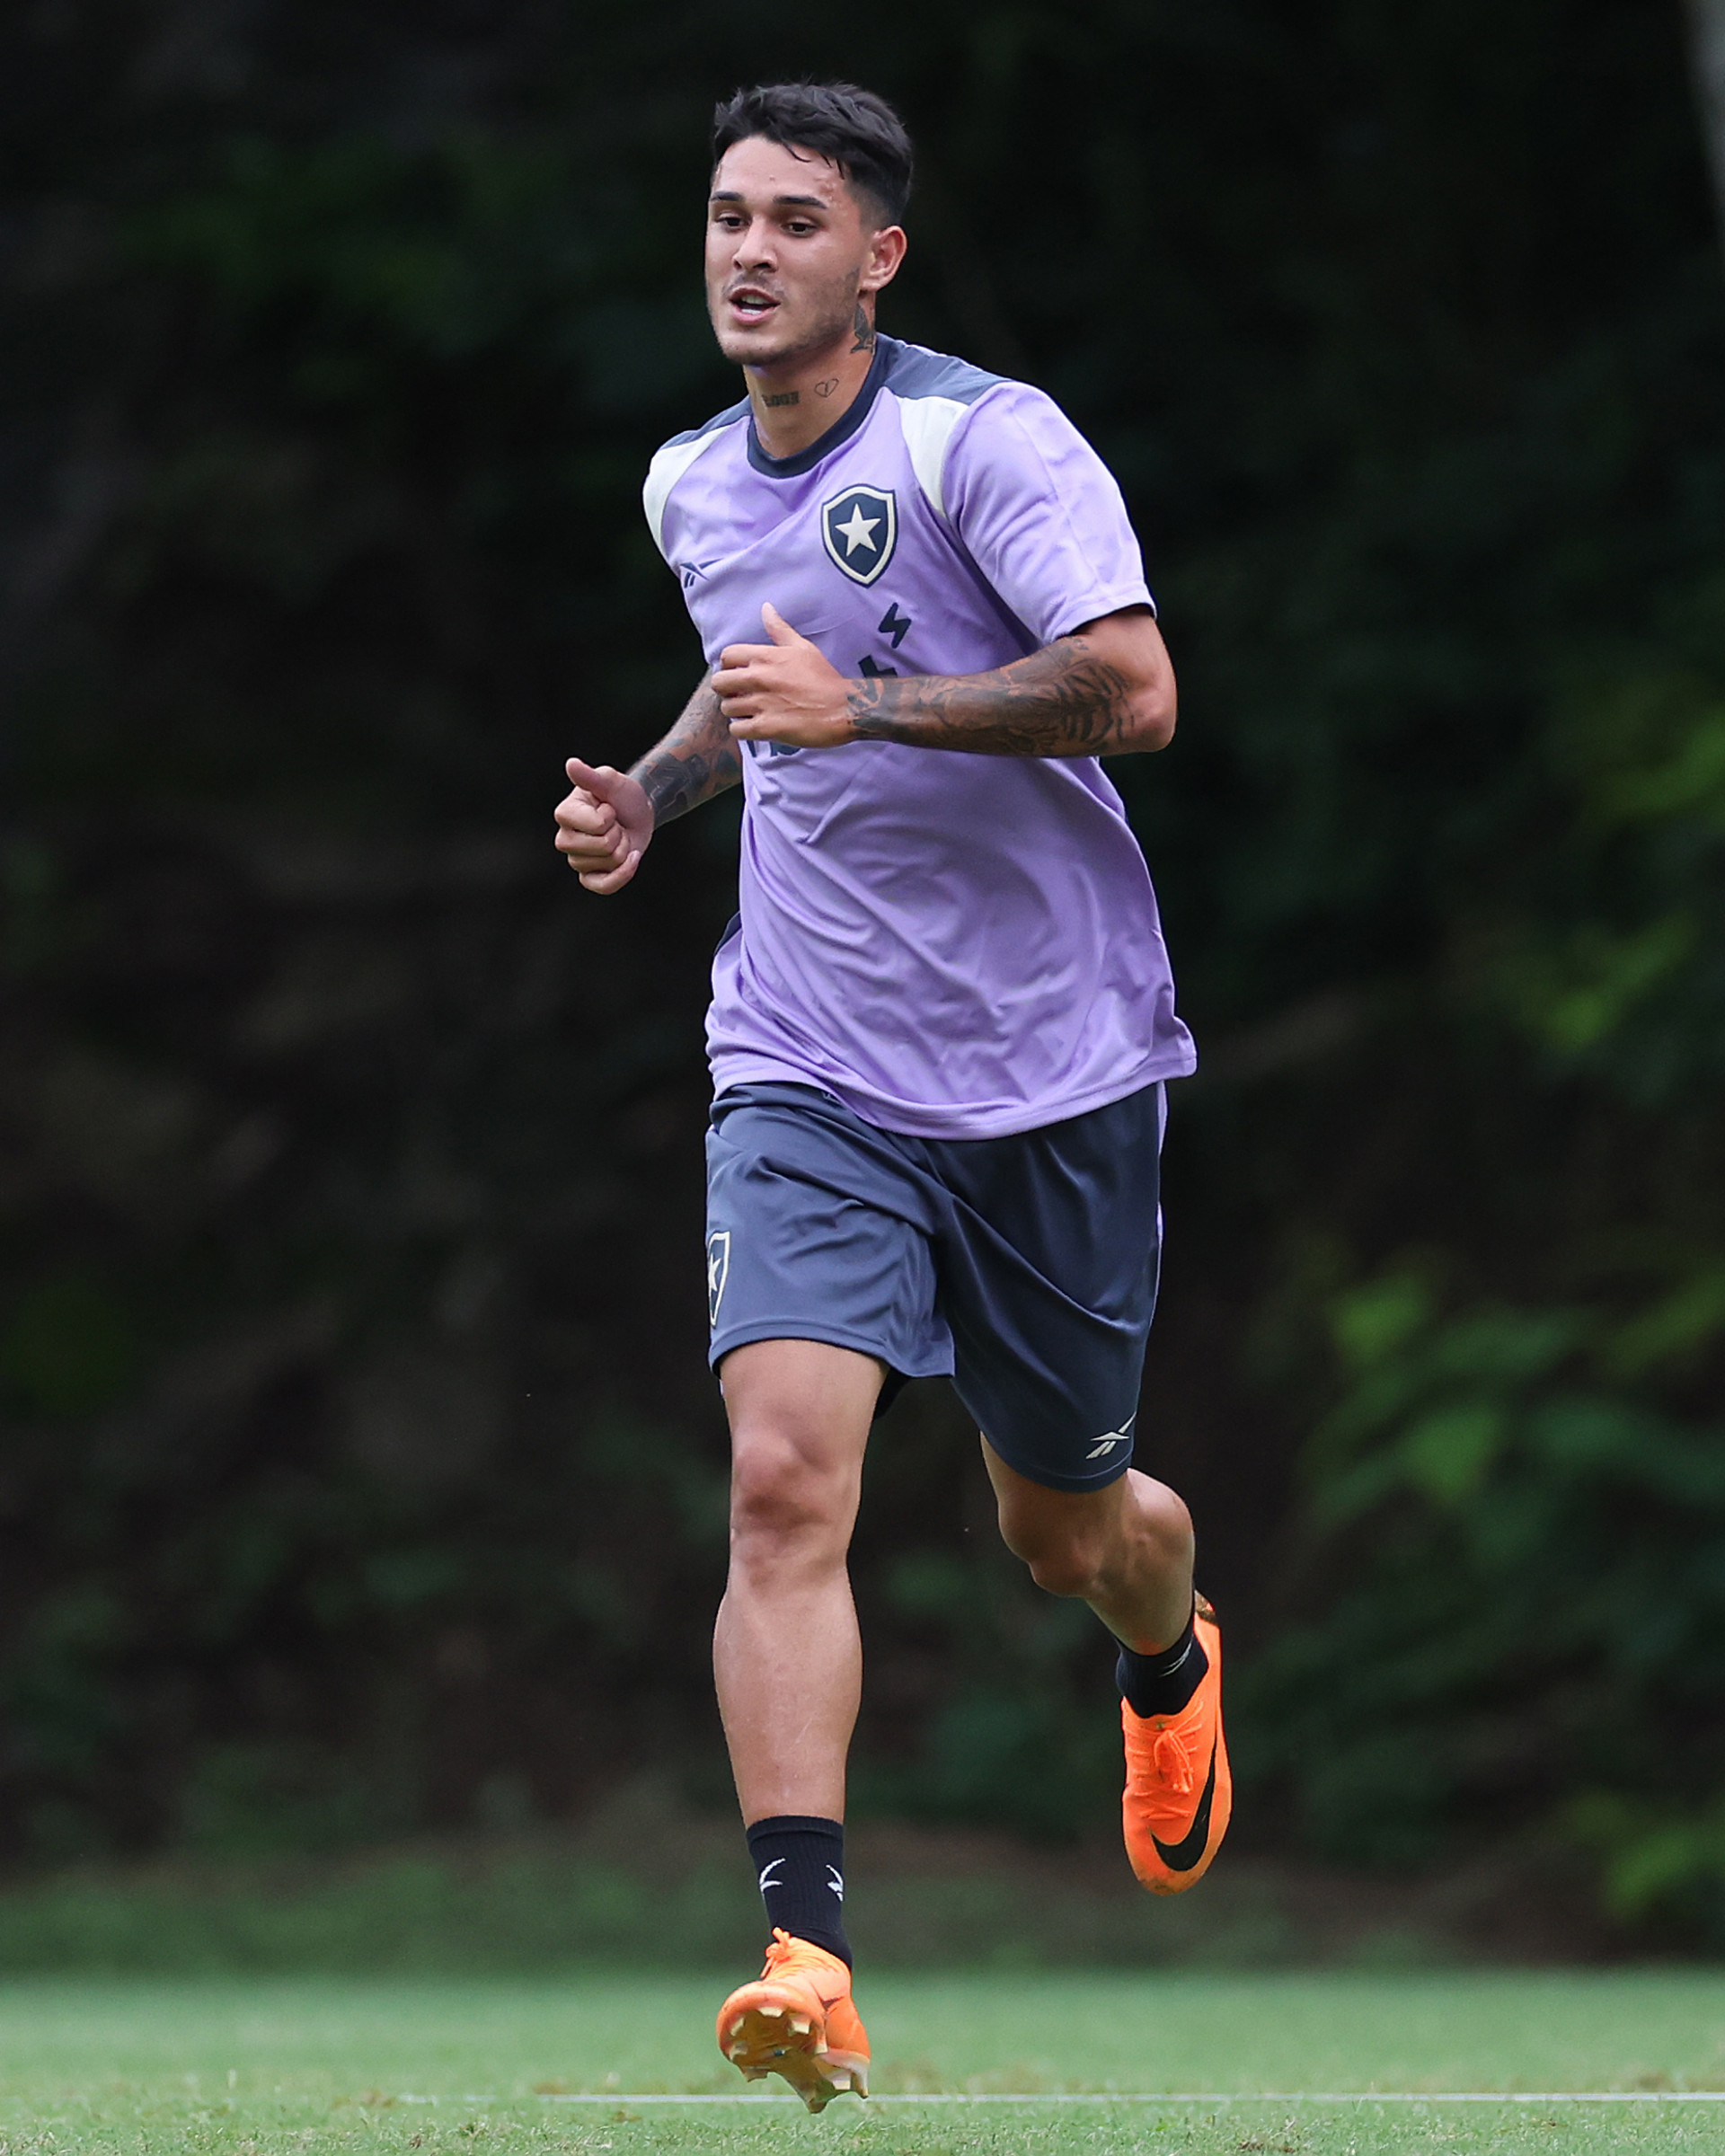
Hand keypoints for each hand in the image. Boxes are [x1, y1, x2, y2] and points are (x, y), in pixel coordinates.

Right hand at [554, 759, 653, 892]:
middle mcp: (565, 839)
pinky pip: (604, 887)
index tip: (608, 807)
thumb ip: (590, 776)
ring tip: (617, 835)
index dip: (610, 816)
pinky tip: (631, 859)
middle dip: (619, 834)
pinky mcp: (590, 877)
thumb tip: (571, 764)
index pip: (597, 825)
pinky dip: (623, 874)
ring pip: (610, 862)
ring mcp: (576, 860)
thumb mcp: (610, 780)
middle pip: (604, 847)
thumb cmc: (621, 794)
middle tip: (615, 823)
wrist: (637, 811)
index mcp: (565, 814)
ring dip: (623, 848)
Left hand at [715, 604, 852, 748]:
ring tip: (750, 711)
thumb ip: (780, 629)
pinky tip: (754, 726)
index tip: (739, 673)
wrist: (844, 708)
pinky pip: (736, 729)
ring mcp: (761, 703)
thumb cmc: (825, 678)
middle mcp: (759, 678)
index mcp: (766, 657)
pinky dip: (742, 729)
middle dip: (727, 689)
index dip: (729, 665)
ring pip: (726, 707)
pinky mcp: (766, 727)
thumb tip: (766, 608)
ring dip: (735, 711)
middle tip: (741, 694)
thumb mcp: (803, 647)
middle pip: (719, 682)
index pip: (727, 656)